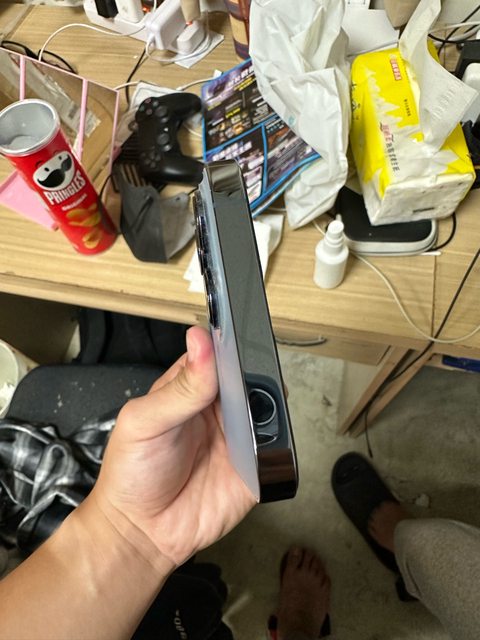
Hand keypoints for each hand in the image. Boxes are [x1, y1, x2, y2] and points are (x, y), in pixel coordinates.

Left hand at [89, 326, 255, 568]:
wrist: (141, 533)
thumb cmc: (133, 471)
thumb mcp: (145, 421)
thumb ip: (180, 387)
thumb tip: (201, 340)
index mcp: (190, 387)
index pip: (217, 354)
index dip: (231, 344)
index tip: (240, 335)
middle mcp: (218, 408)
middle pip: (250, 379)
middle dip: (257, 375)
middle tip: (252, 378)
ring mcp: (239, 437)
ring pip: (268, 410)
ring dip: (270, 406)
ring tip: (258, 410)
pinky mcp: (254, 467)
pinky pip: (276, 449)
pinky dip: (279, 442)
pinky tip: (267, 441)